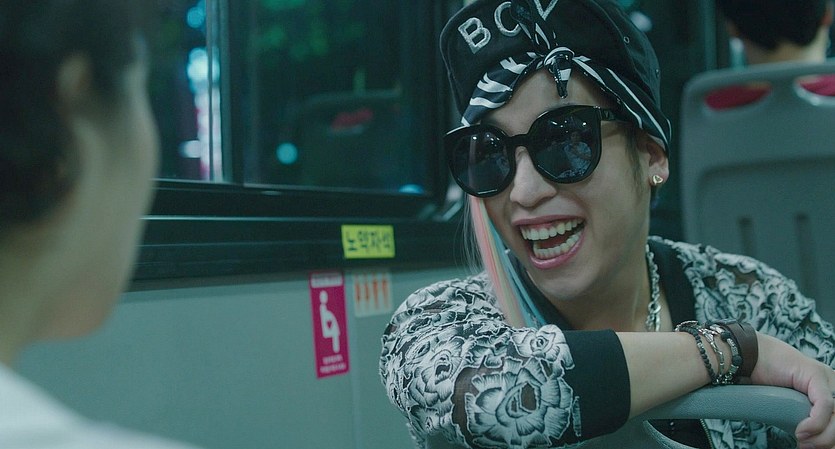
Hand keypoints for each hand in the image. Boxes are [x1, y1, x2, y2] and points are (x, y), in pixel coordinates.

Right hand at [751, 333, 834, 447]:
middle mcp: (831, 381)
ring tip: (804, 442)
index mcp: (828, 389)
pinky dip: (815, 422)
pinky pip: (825, 405)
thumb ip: (804, 417)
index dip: (830, 437)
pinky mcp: (815, 374)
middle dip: (828, 439)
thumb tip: (811, 442)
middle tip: (808, 447)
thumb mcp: (789, 404)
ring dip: (823, 436)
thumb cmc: (764, 378)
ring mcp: (825, 376)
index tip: (812, 447)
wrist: (748, 356)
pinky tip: (801, 431)